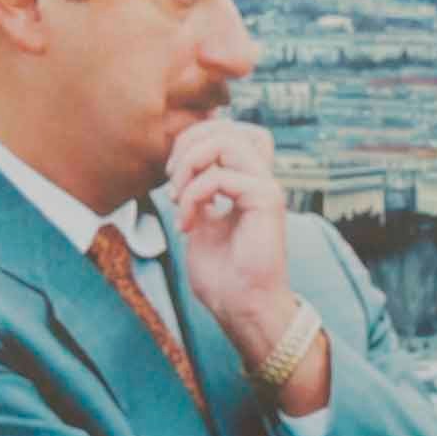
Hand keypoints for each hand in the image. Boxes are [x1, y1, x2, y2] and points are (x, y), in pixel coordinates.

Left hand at [157, 117, 326, 404]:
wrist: (241, 308)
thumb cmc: (222, 276)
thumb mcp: (198, 223)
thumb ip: (194, 192)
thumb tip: (180, 167)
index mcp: (246, 181)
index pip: (227, 131)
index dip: (194, 140)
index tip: (171, 177)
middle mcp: (259, 179)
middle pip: (227, 127)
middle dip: (188, 145)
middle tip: (170, 181)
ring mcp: (266, 187)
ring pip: (227, 141)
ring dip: (190, 164)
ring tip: (176, 197)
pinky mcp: (266, 200)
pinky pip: (220, 177)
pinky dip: (193, 196)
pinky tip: (186, 224)